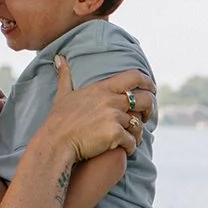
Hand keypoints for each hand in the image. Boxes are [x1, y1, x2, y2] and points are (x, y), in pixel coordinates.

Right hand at [34, 59, 152, 160]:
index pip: (134, 77)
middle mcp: (111, 100)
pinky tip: (125, 149)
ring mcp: (114, 117)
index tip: (152, 88)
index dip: (147, 81)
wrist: (55, 142)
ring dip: (137, 133)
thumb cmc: (58, 120)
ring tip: (133, 138)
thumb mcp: (63, 95)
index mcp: (102, 88)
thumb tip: (60, 57)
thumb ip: (65, 76)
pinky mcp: (115, 134)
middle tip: (146, 117)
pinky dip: (130, 147)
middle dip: (150, 108)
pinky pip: (132, 142)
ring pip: (138, 125)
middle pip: (145, 99)